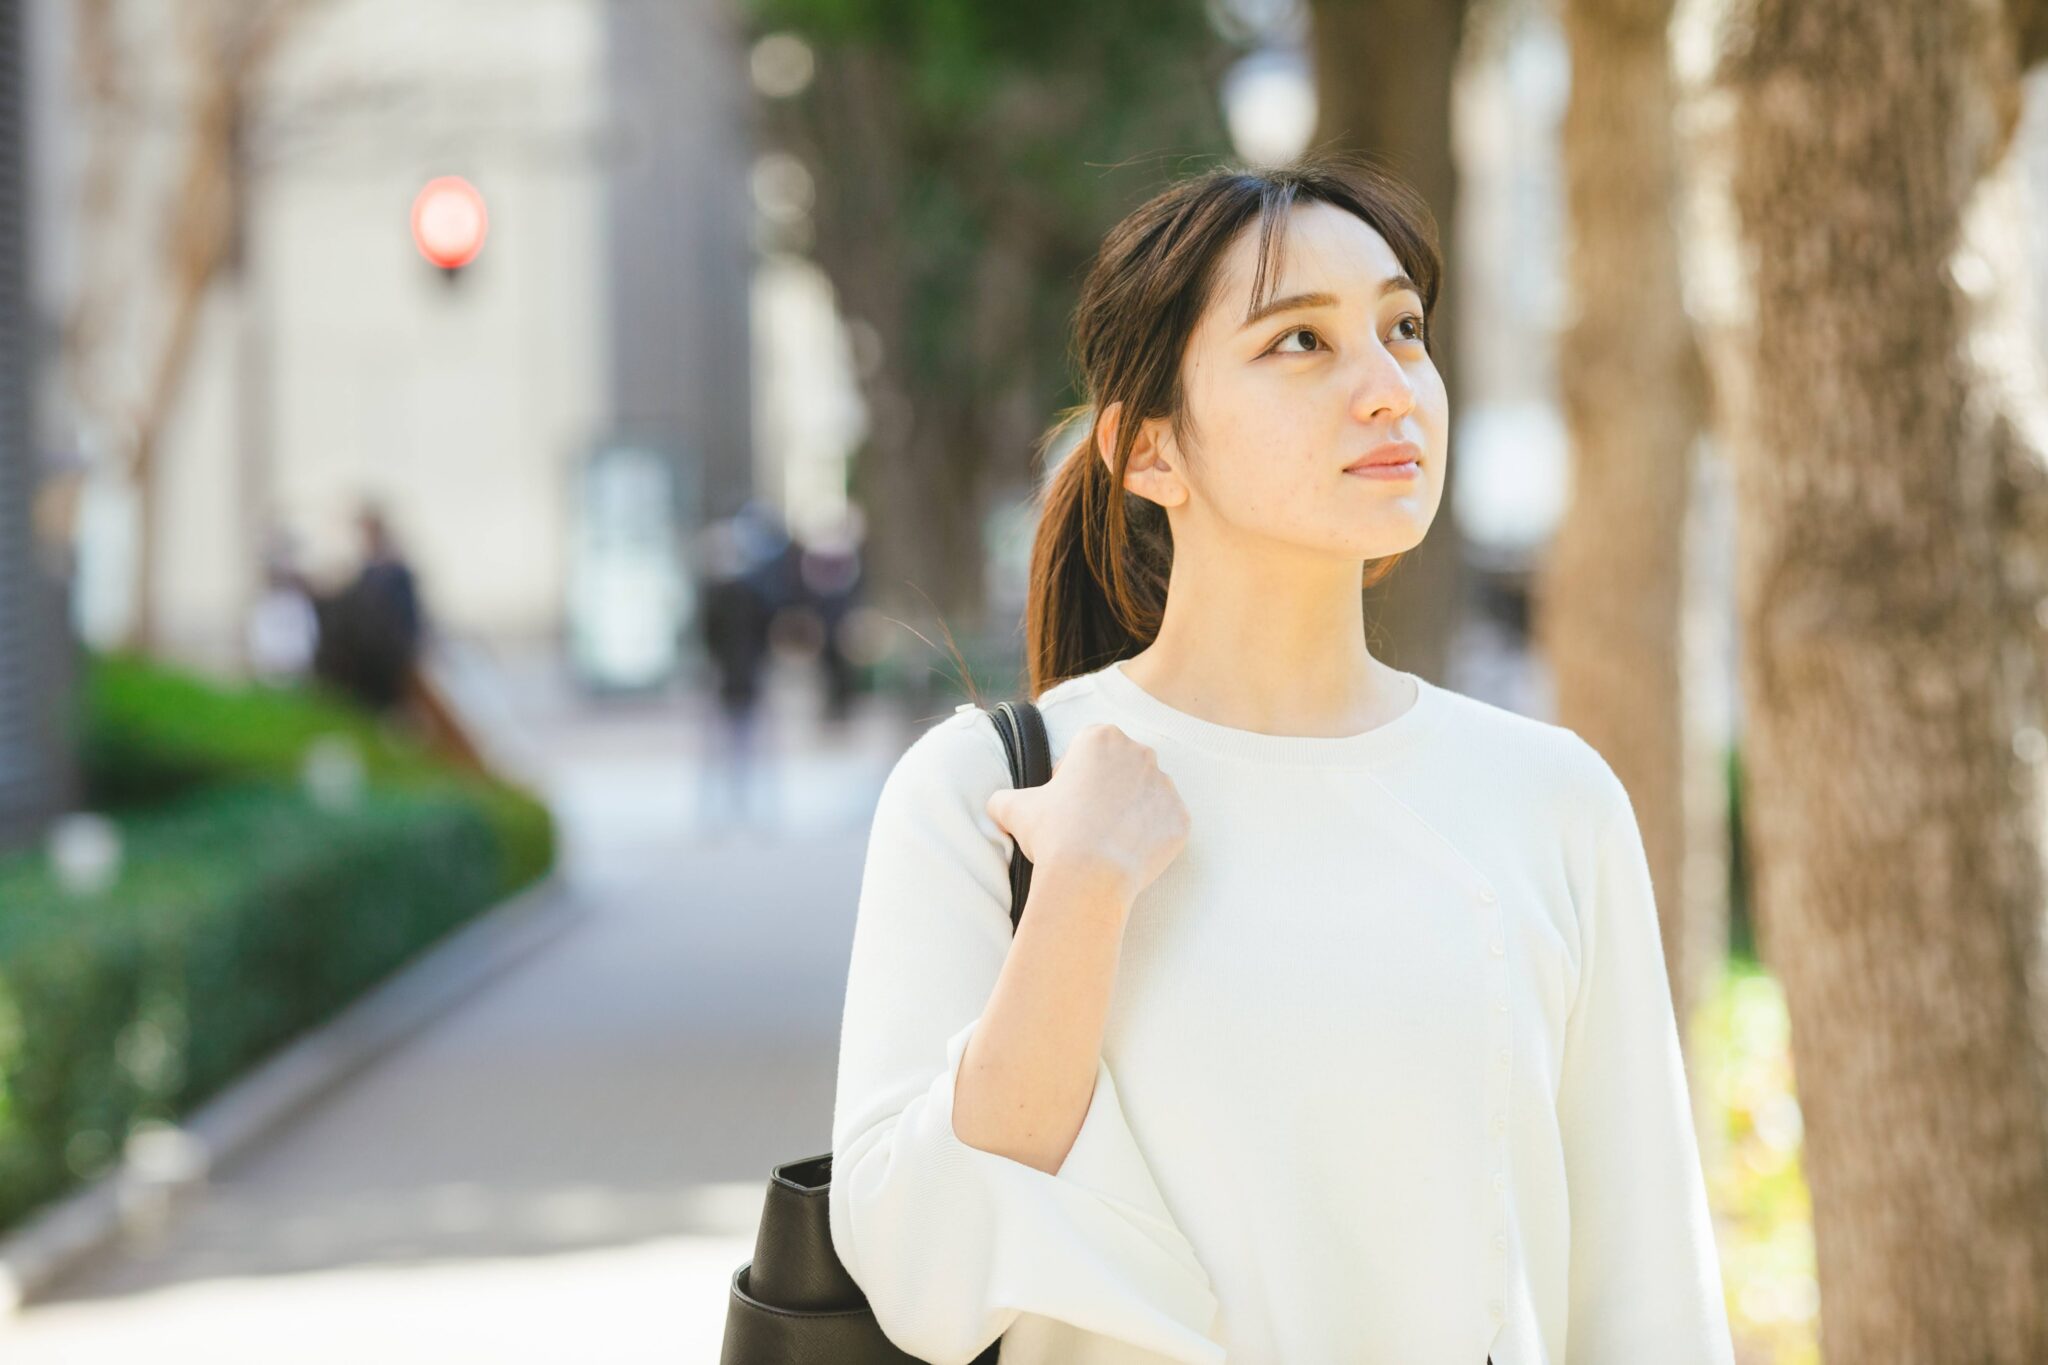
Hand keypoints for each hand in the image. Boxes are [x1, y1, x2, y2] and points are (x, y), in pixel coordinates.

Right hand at [985, 723, 1189, 909]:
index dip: (1072, 775)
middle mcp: (1140, 753)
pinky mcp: (1180, 819)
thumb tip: (996, 804)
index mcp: (1101, 738)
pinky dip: (1152, 836)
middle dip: (1106, 790)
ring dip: (1131, 811)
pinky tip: (1129, 852)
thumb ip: (1003, 798)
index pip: (1087, 749)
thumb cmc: (1053, 835)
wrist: (1089, 877)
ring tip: (1108, 840)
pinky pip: (1166, 824)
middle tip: (1087, 822)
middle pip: (1121, 768)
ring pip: (1146, 795)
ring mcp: (1165, 786)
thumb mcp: (1013, 808)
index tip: (1065, 800)